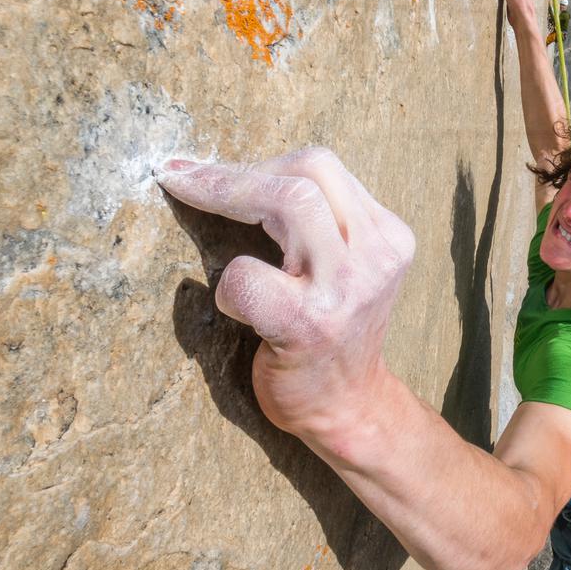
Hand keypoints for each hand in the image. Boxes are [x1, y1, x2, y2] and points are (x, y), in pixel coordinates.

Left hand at [156, 148, 414, 436]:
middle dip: (234, 172)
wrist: (348, 409)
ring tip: (190, 201)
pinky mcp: (309, 325)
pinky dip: (227, 285)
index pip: (323, 168)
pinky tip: (234, 308)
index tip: (203, 166)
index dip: (257, 160)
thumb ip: (320, 224)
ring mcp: (346, 290)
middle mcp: (376, 257)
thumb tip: (236, 173)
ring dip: (225, 198)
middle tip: (182, 178)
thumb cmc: (329, 335)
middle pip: (308, 173)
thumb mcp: (344, 268)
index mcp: (388, 237)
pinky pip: (247, 276)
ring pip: (289, 202)